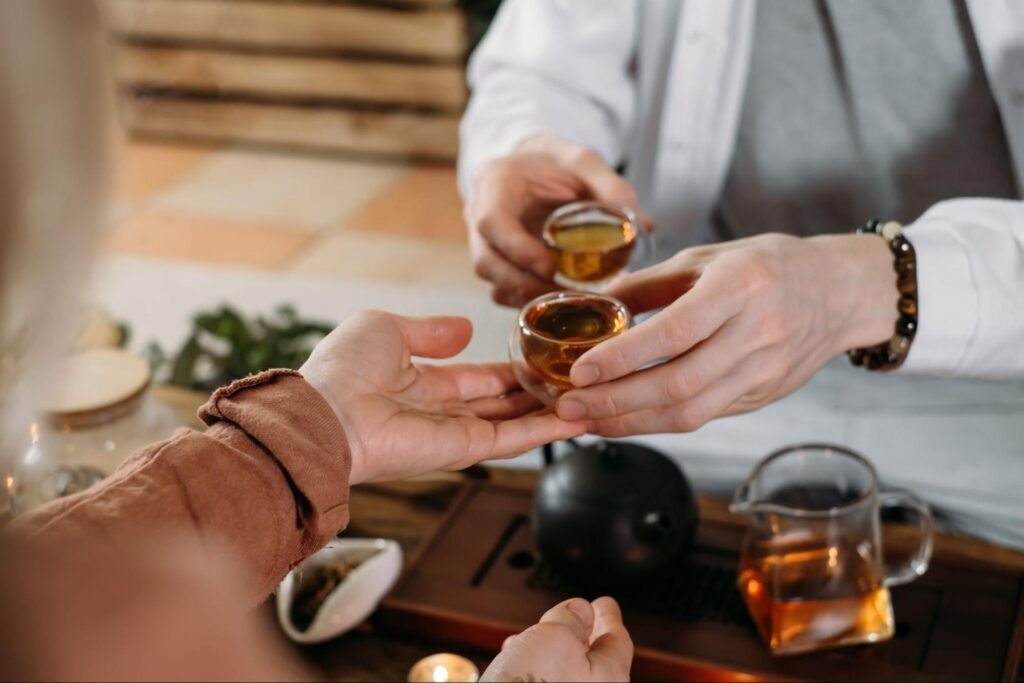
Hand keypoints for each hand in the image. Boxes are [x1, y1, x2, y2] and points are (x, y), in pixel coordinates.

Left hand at [301, 311, 586, 483]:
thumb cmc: (342, 370)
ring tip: (591, 397)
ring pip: (515, 422)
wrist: (325, 412)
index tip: (543, 359)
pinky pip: (512, 439)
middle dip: (538, 393)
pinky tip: (577, 418)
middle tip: (577, 379)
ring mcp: (454, 433)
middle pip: (503, 402)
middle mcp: (441, 411)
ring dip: (551, 412)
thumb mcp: (387, 327)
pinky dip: (545, 431)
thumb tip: (466, 330)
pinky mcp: (463, 450)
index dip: (511, 370)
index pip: (479, 377)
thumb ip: (431, 330)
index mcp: (421, 382)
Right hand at [465, 134, 647, 306]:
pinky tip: (557, 302)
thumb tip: (641, 226)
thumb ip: (611, 187)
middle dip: (523, 284)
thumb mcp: (585, 162)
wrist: (536, 166)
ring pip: (492, 281)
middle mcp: (479, 213)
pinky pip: (502, 290)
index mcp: (495, 182)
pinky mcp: (496, 262)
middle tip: (565, 295)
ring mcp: (484, 241)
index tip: (550, 267)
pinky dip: (527, 301)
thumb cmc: (556, 163)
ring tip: (567, 303)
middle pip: (486, 261)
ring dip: (526, 297)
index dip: (516, 249)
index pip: (491, 222)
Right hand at [482, 597, 632, 681]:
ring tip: (534, 634)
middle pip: (595, 657)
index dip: (608, 616)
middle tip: (578, 615)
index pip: (617, 640)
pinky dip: (538, 666)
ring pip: (569, 669)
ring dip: (553, 647)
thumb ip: (572, 617)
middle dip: (581, 632)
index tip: (604, 604)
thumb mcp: (556, 634)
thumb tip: (579, 611)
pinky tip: (519, 656)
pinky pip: (549, 681)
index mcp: (609, 677)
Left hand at [555, 233, 897, 434]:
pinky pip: (706, 417)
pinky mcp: (764, 396)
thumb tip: (591, 303)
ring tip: (588, 422)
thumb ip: (649, 283)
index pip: (675, 332)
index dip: (623, 357)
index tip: (580, 371)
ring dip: (633, 423)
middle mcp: (758, 333)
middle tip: (569, 407)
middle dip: (616, 403)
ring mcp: (765, 371)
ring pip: (692, 412)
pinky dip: (660, 422)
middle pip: (679, 384)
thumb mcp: (708, 258)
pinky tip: (626, 420)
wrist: (841, 291)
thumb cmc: (768, 266)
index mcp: (741, 286)